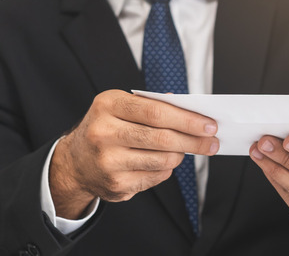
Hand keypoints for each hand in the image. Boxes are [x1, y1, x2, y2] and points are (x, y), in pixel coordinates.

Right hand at [50, 90, 218, 218]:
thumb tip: (193, 111)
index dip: (187, 119)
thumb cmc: (108, 127)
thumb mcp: (121, 107)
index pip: (156, 111)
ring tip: (187, 150)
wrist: (75, 163)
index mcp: (108, 105)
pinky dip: (167, 168)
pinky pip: (156, 176)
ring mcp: (108, 161)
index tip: (209, 124)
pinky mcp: (115, 184)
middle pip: (162, 138)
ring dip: (182, 155)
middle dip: (194, 140)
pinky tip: (164, 161)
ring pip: (163, 159)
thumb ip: (153, 105)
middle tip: (213, 142)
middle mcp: (104, 133)